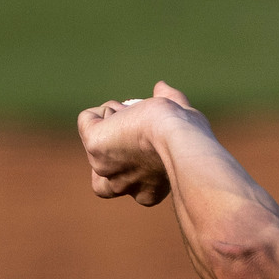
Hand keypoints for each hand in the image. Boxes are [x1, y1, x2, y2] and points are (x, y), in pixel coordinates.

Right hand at [76, 82, 207, 205]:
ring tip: (135, 120)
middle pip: (102, 164)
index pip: (121, 181)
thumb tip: (161, 87)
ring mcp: (105, 169)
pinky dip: (104, 110)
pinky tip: (124, 113)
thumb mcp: (183, 120)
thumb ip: (172, 103)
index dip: (131, 156)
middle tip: (140, 130)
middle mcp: (121, 186)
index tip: (149, 141)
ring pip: (94, 139)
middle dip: (118, 141)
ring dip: (114, 121)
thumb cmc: (190, 137)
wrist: (181, 139)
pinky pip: (87, 121)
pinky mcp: (95, 147)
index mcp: (145, 192)